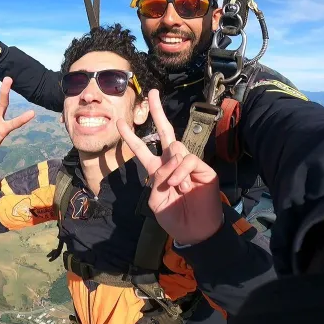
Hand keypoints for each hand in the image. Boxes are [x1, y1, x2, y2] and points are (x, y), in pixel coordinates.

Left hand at [117, 89, 222, 245]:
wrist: (192, 230)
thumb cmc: (173, 216)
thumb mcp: (155, 200)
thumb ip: (157, 178)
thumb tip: (171, 161)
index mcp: (158, 169)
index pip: (143, 149)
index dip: (131, 136)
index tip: (120, 122)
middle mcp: (173, 162)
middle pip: (166, 131)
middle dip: (157, 112)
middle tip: (152, 93)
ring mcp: (189, 164)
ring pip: (176, 148)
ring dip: (171, 168)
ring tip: (174, 186)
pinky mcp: (203, 169)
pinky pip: (188, 160)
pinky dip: (181, 172)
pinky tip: (183, 185)